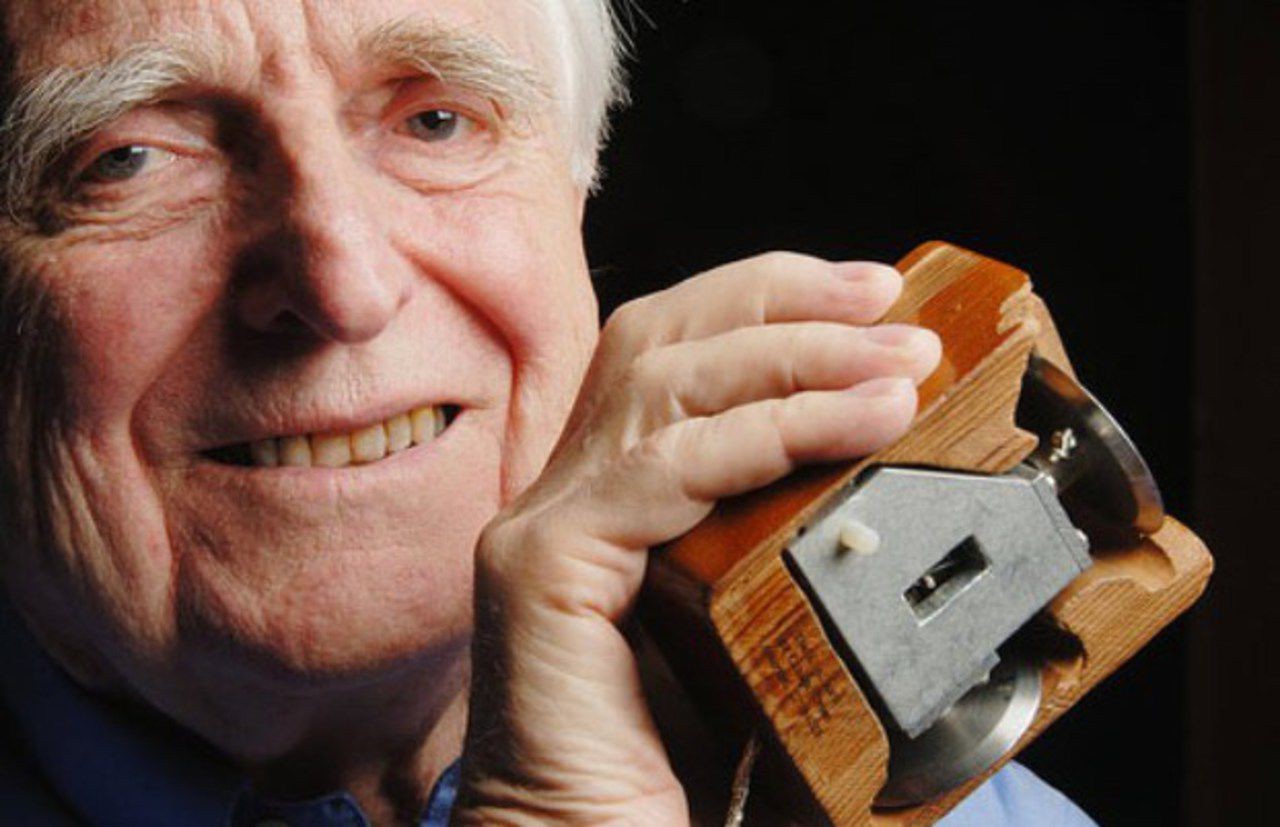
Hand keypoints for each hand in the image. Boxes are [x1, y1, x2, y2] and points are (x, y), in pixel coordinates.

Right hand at [452, 253, 941, 823]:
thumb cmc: (684, 767)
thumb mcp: (762, 623)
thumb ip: (799, 545)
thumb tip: (911, 484)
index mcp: (617, 497)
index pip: (675, 355)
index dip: (768, 307)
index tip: (872, 300)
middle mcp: (570, 492)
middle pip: (659, 338)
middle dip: (782, 303)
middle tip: (891, 303)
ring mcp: (547, 523)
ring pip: (663, 383)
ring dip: (793, 357)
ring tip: (897, 362)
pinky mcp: (542, 565)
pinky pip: (663, 466)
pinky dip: (766, 432)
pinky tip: (849, 424)